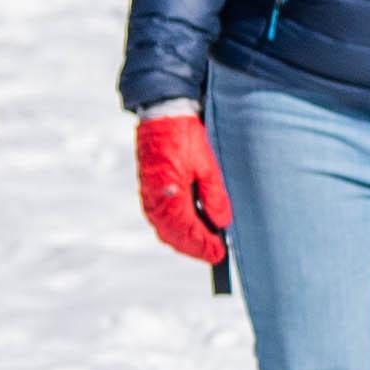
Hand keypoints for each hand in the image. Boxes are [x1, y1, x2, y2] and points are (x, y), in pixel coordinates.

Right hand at [133, 106, 230, 267]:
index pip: (187, 233)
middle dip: (195, 248)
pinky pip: (162, 220)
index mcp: (170, 195)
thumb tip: (221, 223)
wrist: (163, 114)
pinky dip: (176, 229)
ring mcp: (149, 198)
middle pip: (175, 238)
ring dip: (185, 241)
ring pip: (167, 231)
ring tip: (206, 244)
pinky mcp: (149, 192)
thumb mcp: (207, 165)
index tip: (220, 254)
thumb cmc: (185, 137)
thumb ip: (215, 197)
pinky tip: (191, 228)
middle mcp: (155, 201)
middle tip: (215, 254)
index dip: (204, 246)